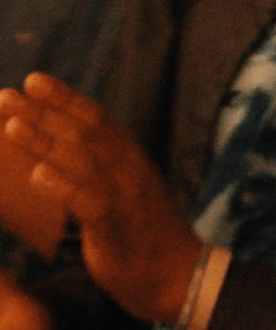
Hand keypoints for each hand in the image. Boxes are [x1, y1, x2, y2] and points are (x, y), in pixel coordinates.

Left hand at [0, 75, 195, 323]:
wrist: (178, 273)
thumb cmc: (144, 234)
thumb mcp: (126, 192)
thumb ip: (103, 168)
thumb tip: (69, 150)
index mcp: (129, 158)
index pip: (96, 118)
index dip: (63, 98)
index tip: (33, 81)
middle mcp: (128, 168)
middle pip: (85, 130)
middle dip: (45, 110)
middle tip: (8, 94)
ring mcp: (124, 193)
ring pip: (82, 159)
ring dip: (44, 141)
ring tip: (12, 125)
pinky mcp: (115, 224)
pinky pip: (87, 200)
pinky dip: (62, 185)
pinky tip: (37, 174)